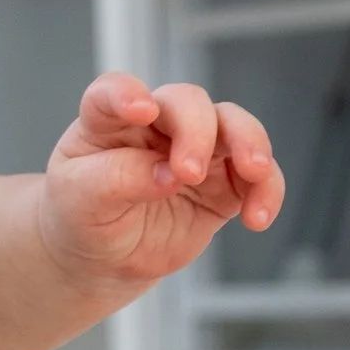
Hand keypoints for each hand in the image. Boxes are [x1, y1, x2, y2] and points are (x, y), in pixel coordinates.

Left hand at [42, 72, 284, 287]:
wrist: (106, 257)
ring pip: (234, 124)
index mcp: (107, 122)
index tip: (139, 110)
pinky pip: (258, 175)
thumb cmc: (83, 216)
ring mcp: (196, 149)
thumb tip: (168, 174)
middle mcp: (156, 125)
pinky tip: (257, 219)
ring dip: (250, 142)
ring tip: (253, 172)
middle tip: (188, 171)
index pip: (113, 92)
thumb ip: (118, 179)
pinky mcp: (224, 182)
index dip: (126, 93)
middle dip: (197, 130)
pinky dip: (267, 190)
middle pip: (188, 102)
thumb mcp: (82, 201)